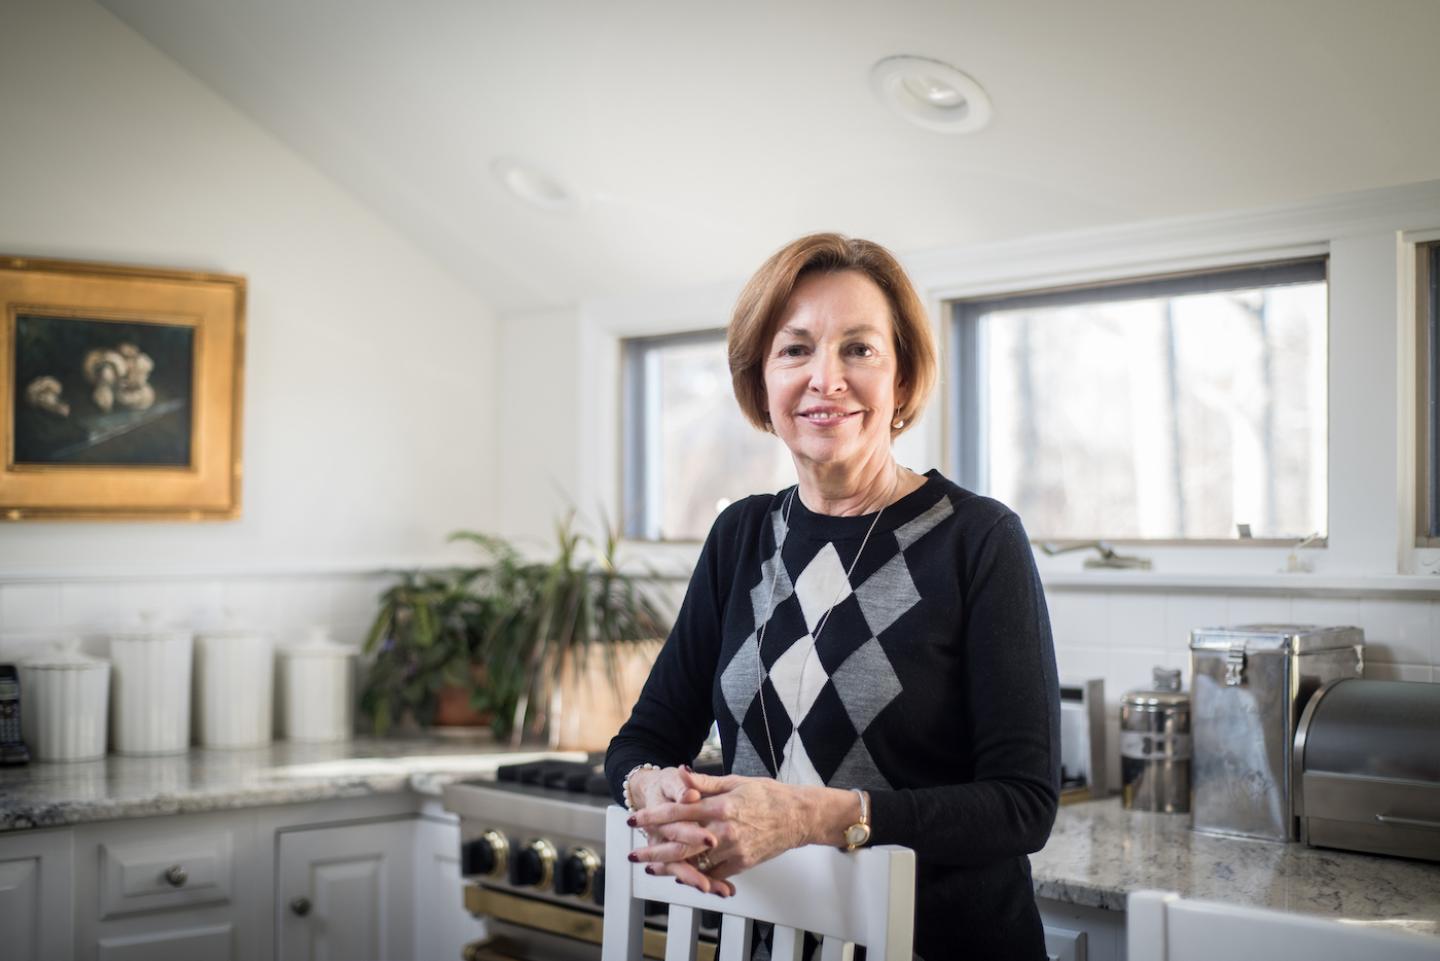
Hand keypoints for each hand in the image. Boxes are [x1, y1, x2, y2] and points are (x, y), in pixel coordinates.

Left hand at [630, 772, 811, 895]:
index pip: (679, 812)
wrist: (798, 817)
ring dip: (670, 866)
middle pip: (681, 845)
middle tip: (634, 853)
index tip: (635, 818)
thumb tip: (680, 775)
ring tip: (651, 866)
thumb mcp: (735, 781)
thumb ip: (705, 784)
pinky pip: (714, 874)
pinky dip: (696, 875)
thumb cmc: (768, 795)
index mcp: (721, 806)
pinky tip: (680, 874)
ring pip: (695, 863)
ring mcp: (734, 850)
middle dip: (654, 850)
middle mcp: (725, 830)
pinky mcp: (742, 864)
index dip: (653, 816)